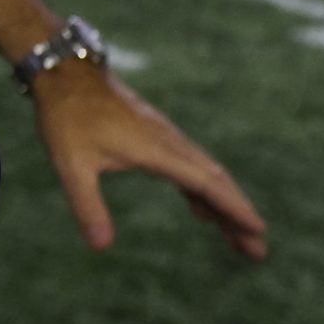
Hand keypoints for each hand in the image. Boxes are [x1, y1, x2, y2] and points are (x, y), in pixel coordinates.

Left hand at [32, 61, 266, 260]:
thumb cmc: (66, 116)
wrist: (64, 71)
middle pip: (215, 181)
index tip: (259, 230)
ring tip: (238, 239)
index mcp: (156, 149)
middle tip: (257, 252)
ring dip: (223, 205)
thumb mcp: (71, 164)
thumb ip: (88, 206)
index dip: (233, 208)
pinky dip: (200, 190)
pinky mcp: (154, 134)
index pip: (206, 183)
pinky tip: (201, 211)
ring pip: (204, 173)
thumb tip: (100, 248)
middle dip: (238, 216)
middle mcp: (169, 141)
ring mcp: (163, 136)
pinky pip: (188, 166)